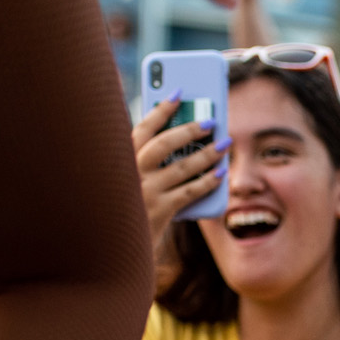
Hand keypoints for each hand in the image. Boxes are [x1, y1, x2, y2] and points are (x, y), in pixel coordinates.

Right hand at [132, 96, 229, 243]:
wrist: (114, 245)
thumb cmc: (128, 206)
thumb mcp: (129, 180)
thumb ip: (146, 160)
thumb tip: (184, 139)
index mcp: (120, 160)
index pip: (142, 128)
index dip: (161, 109)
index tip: (178, 93)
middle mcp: (131, 173)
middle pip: (165, 144)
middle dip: (191, 130)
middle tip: (212, 122)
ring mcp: (145, 192)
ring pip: (183, 167)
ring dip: (208, 154)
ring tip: (224, 144)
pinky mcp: (160, 211)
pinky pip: (190, 192)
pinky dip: (208, 181)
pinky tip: (221, 173)